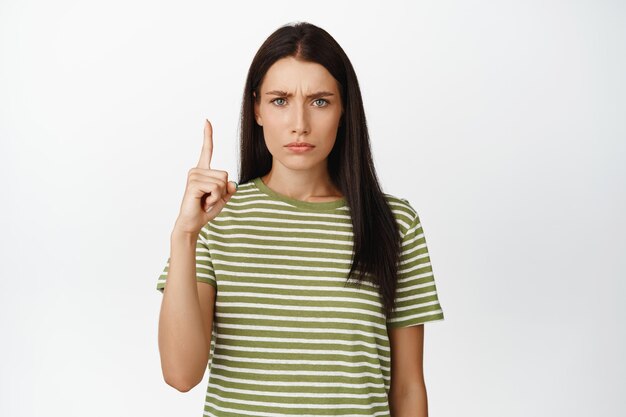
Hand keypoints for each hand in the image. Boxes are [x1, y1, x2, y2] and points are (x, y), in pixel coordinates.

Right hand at [173, 119, 237, 234]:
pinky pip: (216, 188)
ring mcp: (193, 175)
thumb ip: (229, 189)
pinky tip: (204, 203)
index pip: (207, 150)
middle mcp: (196, 170)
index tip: (207, 121)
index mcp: (203, 171)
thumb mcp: (222, 198)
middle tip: (209, 199)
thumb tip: (232, 183)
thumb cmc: (205, 210)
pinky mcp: (193, 184)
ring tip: (206, 201)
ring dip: (218, 196)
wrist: (193, 223)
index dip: (208, 135)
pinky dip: (215, 199)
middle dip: (222, 191)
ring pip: (222, 182)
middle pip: (225, 175)